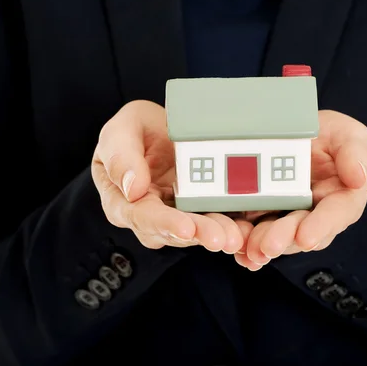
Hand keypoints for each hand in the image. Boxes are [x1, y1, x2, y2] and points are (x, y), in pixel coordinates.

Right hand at [91, 100, 248, 252]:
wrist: (162, 127)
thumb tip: (134, 190)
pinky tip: (245, 229)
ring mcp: (177, 215)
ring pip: (196, 230)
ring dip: (217, 233)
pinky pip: (216, 221)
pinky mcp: (201, 211)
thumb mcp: (122, 129)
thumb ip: (120, 155)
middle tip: (220, 238)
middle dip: (198, 234)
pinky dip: (231, 226)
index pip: (140, 216)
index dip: (163, 223)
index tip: (185, 227)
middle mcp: (149, 216)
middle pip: (172, 231)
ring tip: (235, 236)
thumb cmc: (135, 129)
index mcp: (122, 201)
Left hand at [234, 110, 366, 269]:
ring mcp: (286, 218)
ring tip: (250, 249)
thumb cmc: (329, 135)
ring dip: (262, 246)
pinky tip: (237, 252)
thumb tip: (358, 177)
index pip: (336, 214)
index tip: (307, 237)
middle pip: (301, 233)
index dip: (321, 226)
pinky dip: (245, 245)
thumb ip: (355, 151)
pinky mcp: (261, 216)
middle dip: (284, 240)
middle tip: (269, 245)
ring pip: (276, 237)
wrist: (294, 133)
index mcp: (342, 199)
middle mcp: (314, 215)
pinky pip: (253, 233)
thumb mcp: (348, 133)